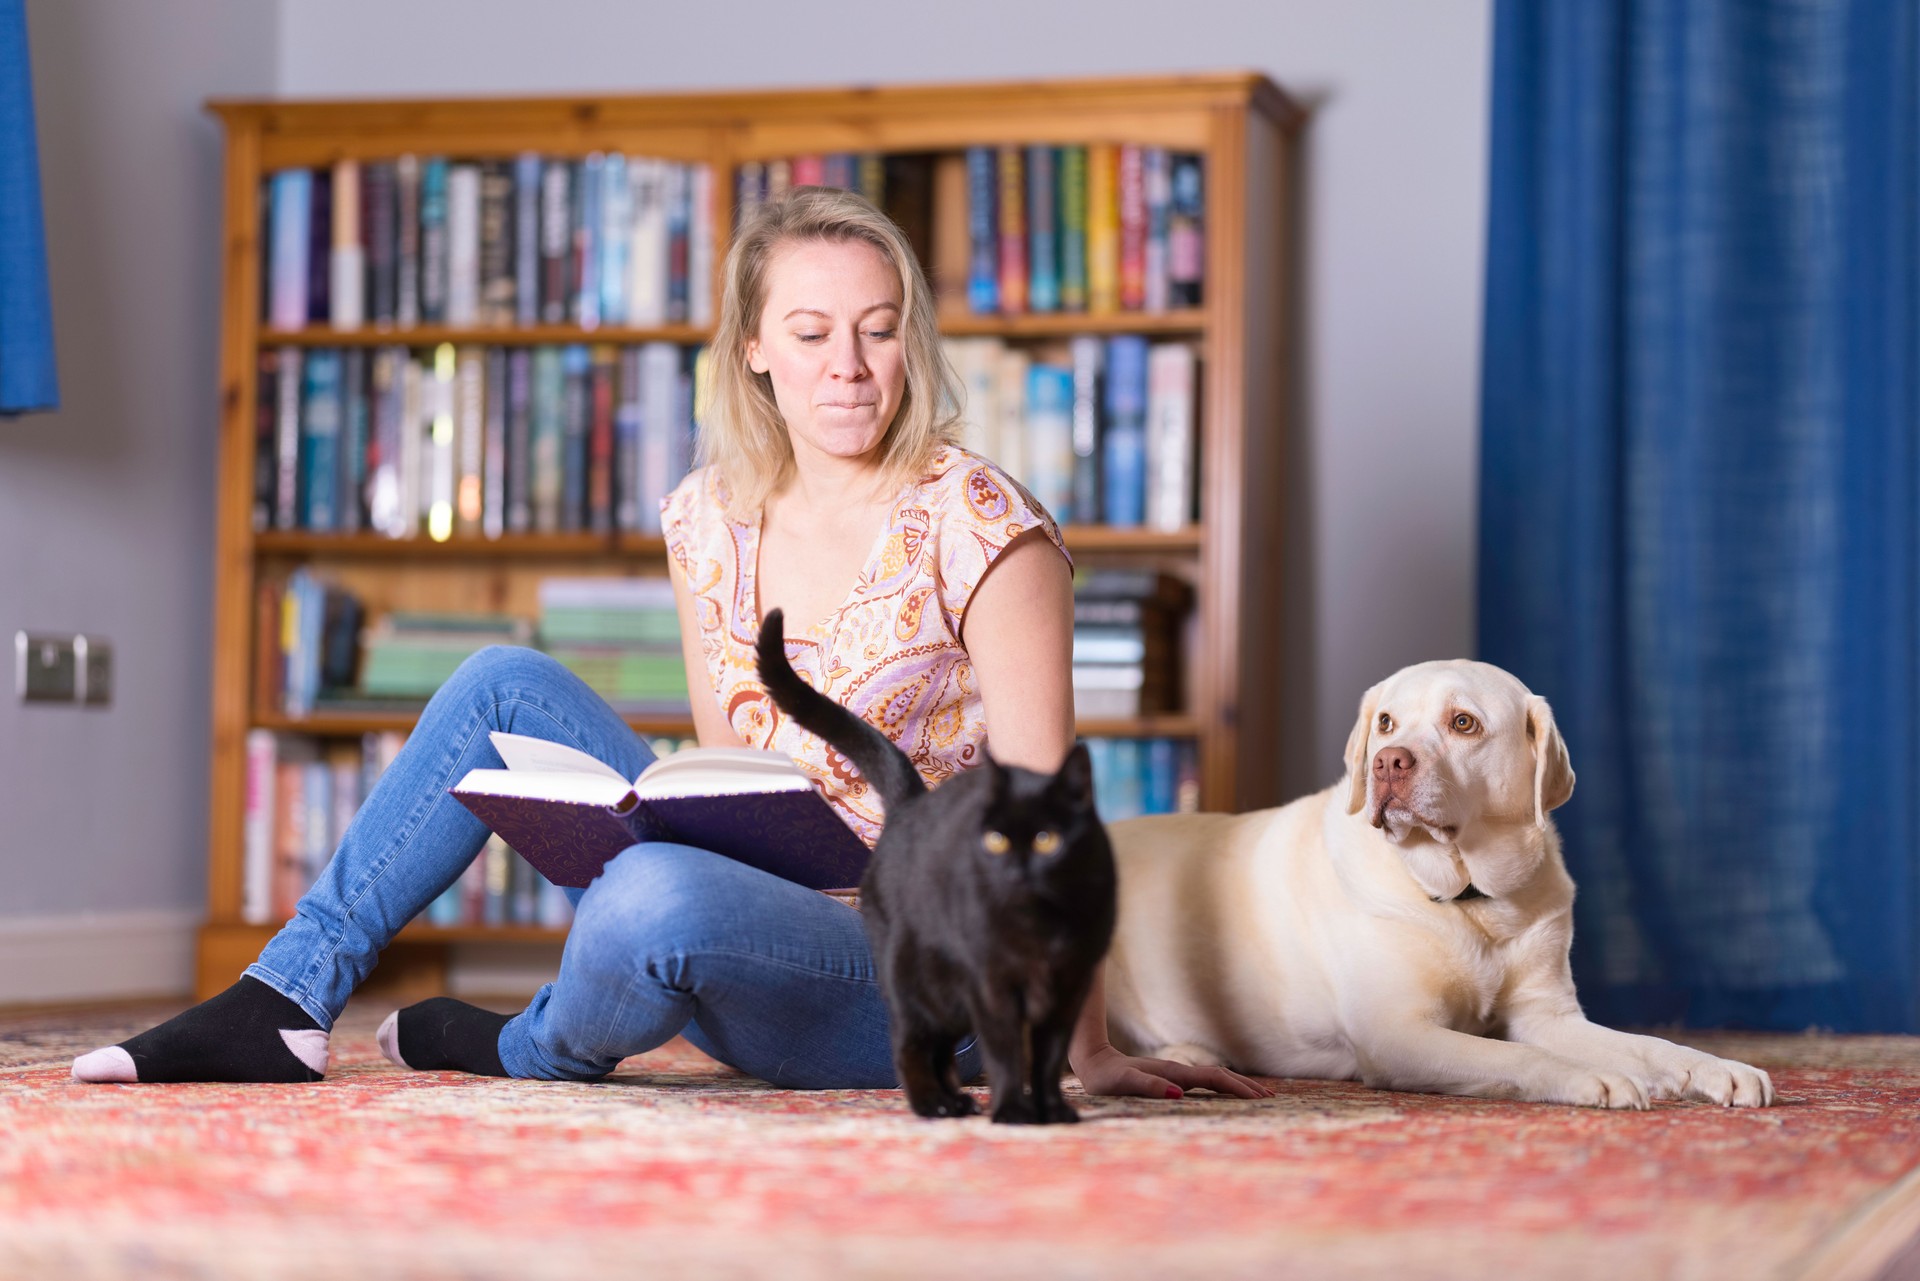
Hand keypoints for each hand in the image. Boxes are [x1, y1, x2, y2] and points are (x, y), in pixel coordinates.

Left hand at [1071, 1043, 1273, 1099]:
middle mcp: (1179, 1072)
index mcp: (1174, 1074)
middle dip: (1246, 1086)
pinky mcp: (1170, 1079)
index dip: (1238, 1087)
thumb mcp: (1124, 1084)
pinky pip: (1204, 1083)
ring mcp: (1176, 1075)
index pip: (1214, 1078)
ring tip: (1259, 1096)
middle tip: (1272, 1099)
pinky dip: (1223, 1088)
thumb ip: (1148, 1087)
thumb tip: (1177, 1094)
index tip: (1259, 1097)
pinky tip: (1226, 1095)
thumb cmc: (1106, 1078)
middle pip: (1221, 1076)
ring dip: (1238, 1086)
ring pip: (1215, 1078)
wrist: (1093, 1061)